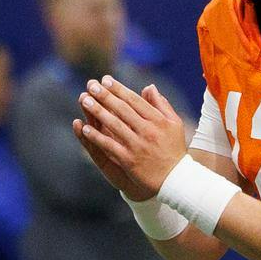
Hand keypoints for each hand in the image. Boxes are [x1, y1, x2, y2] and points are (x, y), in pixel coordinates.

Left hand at [74, 77, 186, 199]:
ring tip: (85, 100)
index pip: (135, 101)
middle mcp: (148, 131)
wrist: (176, 179)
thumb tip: (149, 86)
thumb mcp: (174, 124)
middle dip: (105, 96)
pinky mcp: (130, 161)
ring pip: (115, 125)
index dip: (119, 89)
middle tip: (91, 85)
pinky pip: (110, 146)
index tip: (106, 80)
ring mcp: (138, 146)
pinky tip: (85, 128)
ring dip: (98, 112)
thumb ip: (161, 104)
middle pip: (123, 110)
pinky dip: (97, 137)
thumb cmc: (174, 149)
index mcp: (159, 121)